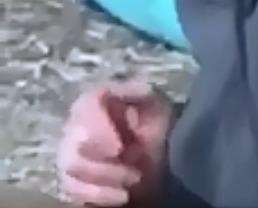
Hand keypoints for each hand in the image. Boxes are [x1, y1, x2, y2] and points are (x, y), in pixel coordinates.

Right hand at [56, 80, 172, 205]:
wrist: (161, 159)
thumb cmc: (156, 126)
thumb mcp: (157, 104)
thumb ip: (142, 91)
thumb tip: (131, 87)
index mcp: (98, 101)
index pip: (86, 105)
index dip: (97, 127)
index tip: (118, 148)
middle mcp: (77, 124)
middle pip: (73, 142)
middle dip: (105, 160)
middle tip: (133, 170)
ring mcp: (70, 153)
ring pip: (71, 167)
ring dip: (105, 178)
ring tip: (134, 181)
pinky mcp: (71, 179)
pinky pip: (72, 188)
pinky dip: (99, 195)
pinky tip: (122, 196)